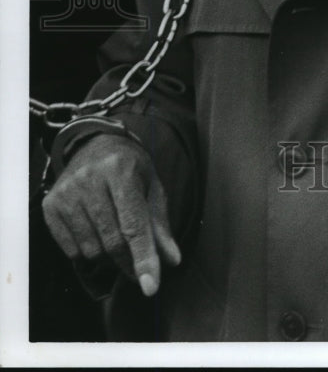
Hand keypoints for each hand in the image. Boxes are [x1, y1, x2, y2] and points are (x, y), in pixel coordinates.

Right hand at [42, 133, 180, 296]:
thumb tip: (172, 260)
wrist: (95, 145)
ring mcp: (66, 193)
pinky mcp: (50, 206)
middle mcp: (89, 179)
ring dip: (108, 259)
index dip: (143, 258)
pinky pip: (71, 250)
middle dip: (129, 262)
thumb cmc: (130, 168)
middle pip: (112, 241)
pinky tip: (97, 238)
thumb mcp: (152, 187)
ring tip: (118, 246)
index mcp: (120, 170)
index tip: (151, 287)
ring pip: (91, 250)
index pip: (134, 225)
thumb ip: (160, 224)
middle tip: (138, 268)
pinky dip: (88, 254)